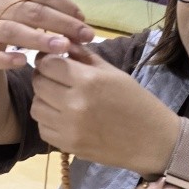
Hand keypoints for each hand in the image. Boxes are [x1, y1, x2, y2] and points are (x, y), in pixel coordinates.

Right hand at [0, 0, 94, 70]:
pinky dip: (5, 59)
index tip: (84, 20)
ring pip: (13, 31)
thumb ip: (49, 8)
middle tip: (84, 37)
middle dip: (61, 24)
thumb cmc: (9, 16)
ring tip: (62, 48)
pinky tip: (23, 62)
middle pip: (32, 12)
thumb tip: (81, 20)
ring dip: (39, 39)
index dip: (65, 5)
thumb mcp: (25, 3)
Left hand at [29, 47, 179, 174]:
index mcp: (89, 81)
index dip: (46, 59)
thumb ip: (84, 57)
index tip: (52, 60)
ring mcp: (69, 127)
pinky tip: (63, 117)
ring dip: (44, 99)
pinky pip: (43, 128)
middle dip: (44, 77)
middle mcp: (75, 104)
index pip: (48, 63)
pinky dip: (48, 121)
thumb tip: (61, 42)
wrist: (152, 140)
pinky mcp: (68, 146)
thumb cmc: (135, 101)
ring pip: (36, 106)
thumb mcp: (112, 73)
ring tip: (59, 98)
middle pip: (38, 83)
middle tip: (55, 78)